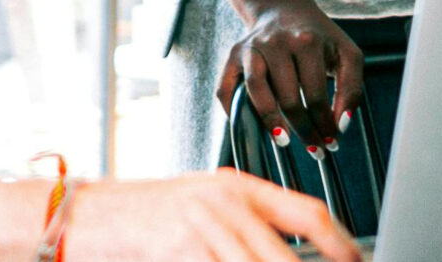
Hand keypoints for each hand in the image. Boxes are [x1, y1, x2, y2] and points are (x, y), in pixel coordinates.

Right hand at [62, 169, 358, 261]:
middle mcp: (224, 205)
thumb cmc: (144, 214)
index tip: (357, 261)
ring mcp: (201, 231)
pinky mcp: (179, 253)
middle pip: (287, 259)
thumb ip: (246, 224)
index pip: (307, 212)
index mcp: (237, 187)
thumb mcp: (203, 205)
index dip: (341, 243)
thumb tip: (289, 251)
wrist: (84, 215)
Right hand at [217, 4, 362, 149]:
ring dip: (270, 122)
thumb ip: (351, 88)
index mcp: (307, 41)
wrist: (283, 7)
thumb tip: (340, 126)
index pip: (316, 94)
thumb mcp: (346, 54)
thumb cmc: (318, 38)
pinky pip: (226, 89)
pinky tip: (252, 127)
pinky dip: (234, 111)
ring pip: (256, 91)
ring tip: (284, 141)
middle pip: (288, 97)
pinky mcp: (233, 55)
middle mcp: (276, 42)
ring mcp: (251, 47)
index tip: (332, 141)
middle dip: (303, 129)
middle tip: (314, 148)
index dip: (325, 123)